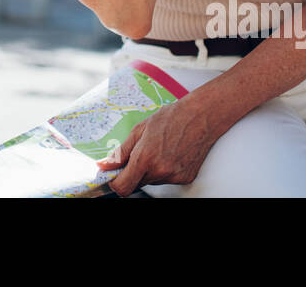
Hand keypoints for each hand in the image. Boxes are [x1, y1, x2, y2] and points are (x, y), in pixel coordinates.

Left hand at [96, 97, 222, 195]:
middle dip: (134, 172)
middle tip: (140, 153)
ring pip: (153, 181)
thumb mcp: (139, 130)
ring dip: (150, 170)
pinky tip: (171, 153)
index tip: (114, 177)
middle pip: (137, 183)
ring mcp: (174, 176)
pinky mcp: (185, 178)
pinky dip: (165, 170)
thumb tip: (104, 166)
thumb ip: (120, 152)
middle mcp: (160, 171)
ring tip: (159, 149)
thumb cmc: (171, 118)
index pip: (123, 187)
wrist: (201, 116)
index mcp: (145, 158)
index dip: (115, 184)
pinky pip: (167, 179)